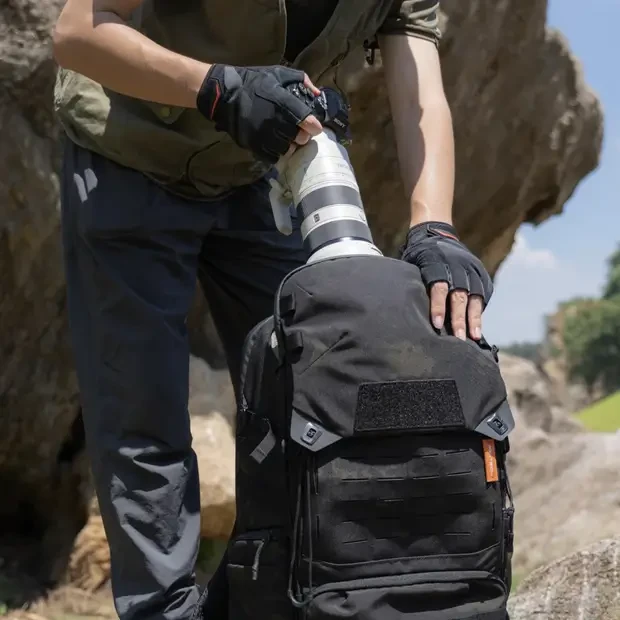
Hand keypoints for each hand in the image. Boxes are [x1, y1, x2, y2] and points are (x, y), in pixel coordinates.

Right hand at [196, 64, 322, 163]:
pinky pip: (272, 156)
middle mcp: (275, 121)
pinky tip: (274, 143)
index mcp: (283, 103)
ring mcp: (264, 135)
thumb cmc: (253, 82)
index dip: (314, 126)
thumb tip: (317, 94)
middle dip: (302, 136)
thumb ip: (301, 80)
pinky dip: (276, 152)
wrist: (224, 94)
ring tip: (285, 138)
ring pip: (287, 149)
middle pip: (300, 139)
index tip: (313, 126)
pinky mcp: (254, 144)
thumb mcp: (278, 73)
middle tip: (298, 132)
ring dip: (289, 145)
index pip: (307, 122)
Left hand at [400, 221, 492, 340]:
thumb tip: (402, 311)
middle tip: (458, 338)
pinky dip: (479, 312)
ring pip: (474, 297)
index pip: (438, 288)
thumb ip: (413, 284)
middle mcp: (456, 267)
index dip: (438, 306)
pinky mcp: (480, 274)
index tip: (436, 324)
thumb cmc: (419, 256)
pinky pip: (481, 295)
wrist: (436, 233)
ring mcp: (470, 270)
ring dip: (473, 319)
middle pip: (459, 296)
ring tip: (474, 337)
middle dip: (458, 318)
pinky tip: (478, 328)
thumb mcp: (412, 264)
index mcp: (437, 264)